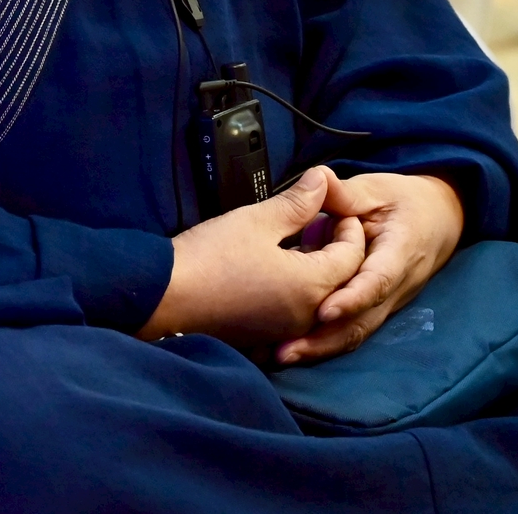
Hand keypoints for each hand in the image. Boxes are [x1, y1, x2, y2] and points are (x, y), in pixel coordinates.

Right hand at [139, 166, 366, 345]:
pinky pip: (298, 312)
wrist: (165, 298)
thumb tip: (324, 179)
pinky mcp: (268, 337)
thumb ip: (296, 203)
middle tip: (319, 223)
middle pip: (342, 280)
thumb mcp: (255, 221)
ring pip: (321, 298)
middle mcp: (310, 314)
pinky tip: (277, 271)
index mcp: (314, 285)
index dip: (348, 228)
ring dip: (318, 270)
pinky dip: (298, 291)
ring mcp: (289, 330)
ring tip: (298, 244)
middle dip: (338, 250)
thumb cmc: (210, 256)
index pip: (352, 255)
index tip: (336, 208)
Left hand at [276, 171, 463, 365]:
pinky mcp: (375, 308)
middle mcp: (396, 286)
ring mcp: (387, 302)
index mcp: (399, 253)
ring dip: (321, 348)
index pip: (376, 280)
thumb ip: (347, 193)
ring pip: (357, 332)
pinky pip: (352, 330)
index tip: (323, 311)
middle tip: (285, 350)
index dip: (352, 298)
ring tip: (282, 356)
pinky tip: (292, 350)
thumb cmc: (403, 202)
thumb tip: (319, 179)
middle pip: (364, 320)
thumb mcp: (378, 189)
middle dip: (325, 338)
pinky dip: (325, 343)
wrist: (439, 220)